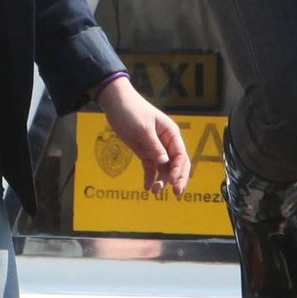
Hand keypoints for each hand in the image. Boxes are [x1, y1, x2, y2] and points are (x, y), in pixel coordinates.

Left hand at [94, 75, 190, 193]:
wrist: (115, 103)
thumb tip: (165, 163)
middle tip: (176, 194)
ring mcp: (156, 148)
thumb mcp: (143, 129)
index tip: (173, 182)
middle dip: (177, 179)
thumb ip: (154, 147)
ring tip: (154, 191)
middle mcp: (166, 142)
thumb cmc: (132, 111)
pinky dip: (150, 177)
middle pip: (177, 164)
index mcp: (171, 133)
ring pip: (164, 169)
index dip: (179, 170)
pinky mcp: (145, 152)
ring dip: (161, 180)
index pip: (181, 155)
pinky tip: (147, 187)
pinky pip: (150, 168)